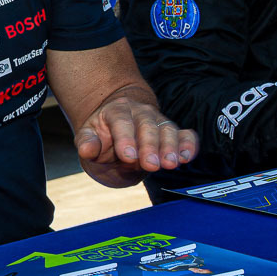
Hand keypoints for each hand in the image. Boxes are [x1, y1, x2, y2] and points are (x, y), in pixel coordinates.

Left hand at [75, 91, 197, 186]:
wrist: (120, 130)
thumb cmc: (103, 136)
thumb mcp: (88, 137)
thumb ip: (87, 142)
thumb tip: (87, 150)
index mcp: (116, 110)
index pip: (121, 121)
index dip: (125, 138)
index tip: (128, 156)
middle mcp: (140, 112)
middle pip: (147, 126)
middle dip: (150, 146)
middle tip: (151, 165)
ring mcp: (159, 121)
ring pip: (168, 130)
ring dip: (170, 148)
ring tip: (170, 164)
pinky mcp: (174, 132)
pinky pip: (186, 135)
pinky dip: (189, 145)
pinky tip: (187, 157)